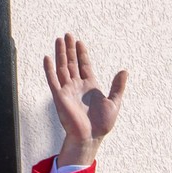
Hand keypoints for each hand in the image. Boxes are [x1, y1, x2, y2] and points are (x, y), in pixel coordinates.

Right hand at [45, 34, 128, 167]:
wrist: (90, 137)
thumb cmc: (102, 124)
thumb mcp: (114, 102)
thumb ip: (118, 86)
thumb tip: (124, 71)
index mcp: (89, 86)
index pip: (84, 65)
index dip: (82, 53)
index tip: (79, 42)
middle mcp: (77, 86)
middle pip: (72, 63)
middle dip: (70, 49)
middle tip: (68, 34)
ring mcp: (67, 90)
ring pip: (62, 67)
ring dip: (60, 53)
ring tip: (59, 39)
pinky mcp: (59, 97)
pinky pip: (53, 80)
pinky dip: (49, 69)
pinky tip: (47, 58)